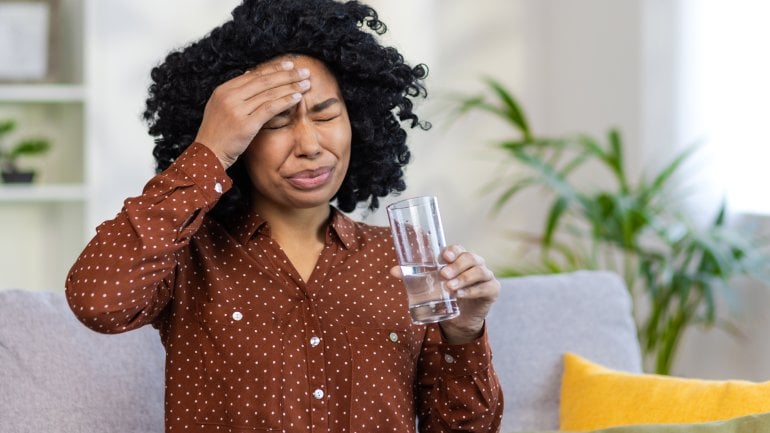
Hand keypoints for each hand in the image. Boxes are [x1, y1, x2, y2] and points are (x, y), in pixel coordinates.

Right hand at [194, 59, 311, 168]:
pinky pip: (270, 108)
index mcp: (223, 90)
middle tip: (304, 71)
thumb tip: (249, 73)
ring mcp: (237, 109)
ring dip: (291, 87)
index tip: (290, 65)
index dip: (274, 68)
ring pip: (269, 93)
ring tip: (306, 83)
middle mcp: (229, 96)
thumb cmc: (217, 134)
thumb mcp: (220, 107)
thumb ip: (235, 92)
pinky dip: (285, 101)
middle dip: (287, 74)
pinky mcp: (245, 124)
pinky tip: (297, 98)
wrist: (207, 154)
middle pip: (264, 80)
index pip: (254, 74)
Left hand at [390, 245, 500, 343]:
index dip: (453, 250)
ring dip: (464, 278)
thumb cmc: (445, 295)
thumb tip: (393, 271)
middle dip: (456, 265)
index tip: (443, 256)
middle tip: (443, 275)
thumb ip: (413, 277)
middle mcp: (475, 264)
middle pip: (470, 257)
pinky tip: (461, 295)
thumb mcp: (429, 286)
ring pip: (479, 270)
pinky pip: (486, 287)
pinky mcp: (492, 290)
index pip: (459, 249)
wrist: (459, 319)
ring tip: (450, 287)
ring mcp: (486, 276)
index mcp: (460, 259)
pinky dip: (473, 290)